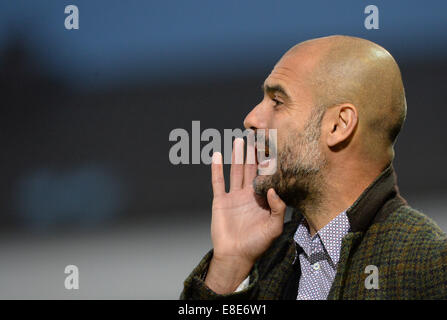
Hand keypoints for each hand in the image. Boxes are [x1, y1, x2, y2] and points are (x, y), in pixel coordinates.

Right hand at [204, 137, 285, 293]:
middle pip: (251, 170)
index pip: (266, 177)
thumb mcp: (274, 227)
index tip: (272, 147)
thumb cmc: (257, 244)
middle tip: (256, 137)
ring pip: (235, 171)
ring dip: (237, 156)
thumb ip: (278, 208)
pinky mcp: (220, 200)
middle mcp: (248, 195)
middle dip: (253, 154)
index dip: (268, 164)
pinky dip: (217, 168)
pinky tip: (218, 155)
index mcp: (262, 200)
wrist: (235, 255)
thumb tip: (274, 188)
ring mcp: (233, 196)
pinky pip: (218, 181)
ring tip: (240, 141)